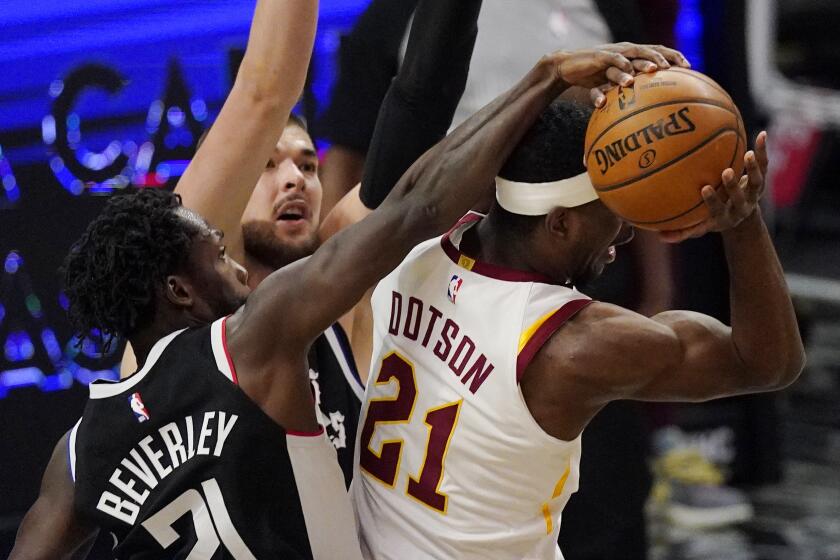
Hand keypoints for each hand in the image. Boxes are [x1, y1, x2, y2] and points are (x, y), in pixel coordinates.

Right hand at [549, 43, 689, 106]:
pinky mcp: (599, 56)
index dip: (674, 57)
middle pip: (651, 50)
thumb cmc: (592, 77)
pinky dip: (621, 65)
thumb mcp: (612, 84)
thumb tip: (643, 111)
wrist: (567, 68)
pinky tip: (628, 72)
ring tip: (654, 69)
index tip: (690, 68)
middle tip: (678, 67)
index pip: (658, 53)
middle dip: (665, 57)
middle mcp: (626, 52)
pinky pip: (612, 59)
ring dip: (645, 61)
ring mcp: (613, 53)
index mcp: (632, 57)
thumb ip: (627, 92)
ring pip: (634, 55)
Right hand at [660, 131, 768, 243]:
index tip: (704, 188)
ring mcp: (754, 193)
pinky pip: (764, 164)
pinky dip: (763, 150)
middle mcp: (742, 206)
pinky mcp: (761, 180)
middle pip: (739, 197)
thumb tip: (659, 237)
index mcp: (726, 216)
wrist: (741, 215)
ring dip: (753, 168)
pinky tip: (761, 135)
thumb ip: (683, 231)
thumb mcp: (700, 226)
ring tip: (748, 154)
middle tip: (726, 172)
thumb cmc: (713, 217)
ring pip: (757, 181)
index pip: (718, 209)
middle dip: (733, 185)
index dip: (713, 200)